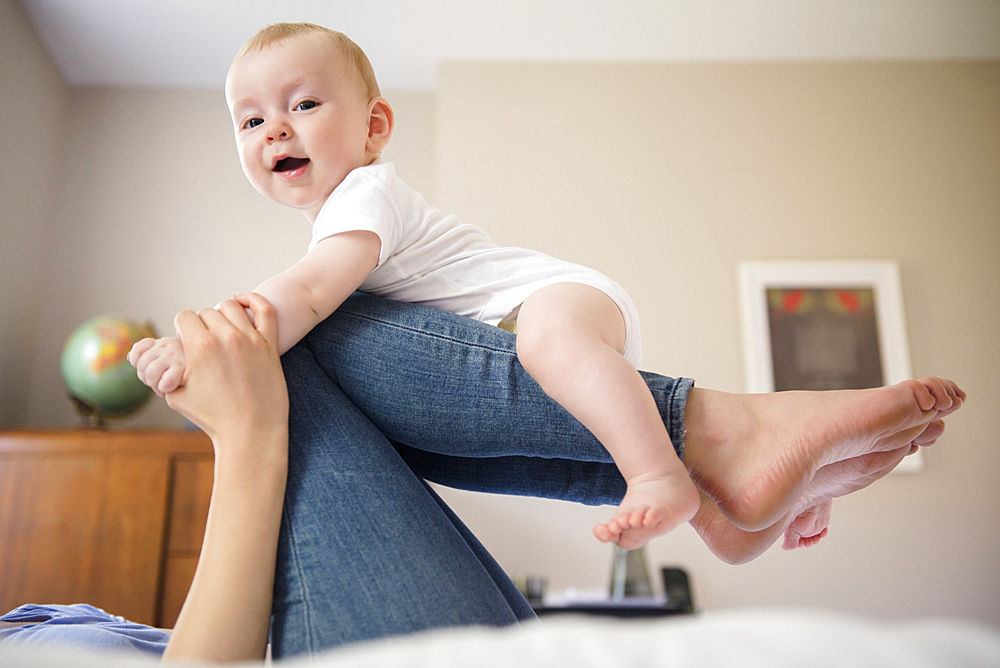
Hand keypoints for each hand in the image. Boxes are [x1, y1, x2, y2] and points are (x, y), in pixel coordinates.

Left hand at [128, 336, 185, 396]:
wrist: (215, 369)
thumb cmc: (189, 367)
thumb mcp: (168, 357)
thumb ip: (150, 355)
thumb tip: (129, 357)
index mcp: (163, 343)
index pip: (139, 348)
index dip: (137, 361)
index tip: (147, 370)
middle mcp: (168, 345)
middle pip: (142, 364)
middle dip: (147, 379)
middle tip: (158, 386)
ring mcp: (175, 355)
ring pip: (151, 373)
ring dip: (154, 386)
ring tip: (163, 390)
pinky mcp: (184, 367)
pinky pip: (165, 381)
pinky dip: (164, 388)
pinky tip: (170, 390)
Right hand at [164, 293, 287, 443]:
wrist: (251, 432)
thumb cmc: (212, 417)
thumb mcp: (175, 395)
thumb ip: (164, 370)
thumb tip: (152, 355)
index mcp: (200, 347)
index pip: (184, 316)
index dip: (181, 327)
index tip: (184, 338)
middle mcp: (226, 338)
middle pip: (206, 312)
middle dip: (200, 324)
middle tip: (202, 340)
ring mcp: (251, 339)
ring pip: (231, 306)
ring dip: (222, 314)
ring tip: (220, 328)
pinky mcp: (270, 344)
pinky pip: (264, 309)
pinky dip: (252, 300)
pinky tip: (242, 302)